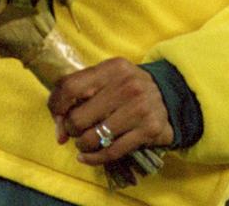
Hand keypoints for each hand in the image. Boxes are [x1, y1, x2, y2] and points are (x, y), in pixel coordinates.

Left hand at [47, 57, 173, 165]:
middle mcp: (126, 85)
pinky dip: (95, 159)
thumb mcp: (109, 80)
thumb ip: (82, 95)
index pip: (70, 86)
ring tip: (85, 143)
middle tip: (76, 131)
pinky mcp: (148, 130)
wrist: (171, 97)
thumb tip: (60, 130)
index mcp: (112, 68)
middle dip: (72, 130)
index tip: (58, 117)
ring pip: (93, 138)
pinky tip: (89, 157)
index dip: (57, 106)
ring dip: (83, 146)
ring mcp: (138, 108)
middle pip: (79, 117)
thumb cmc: (129, 89)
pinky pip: (111, 152)